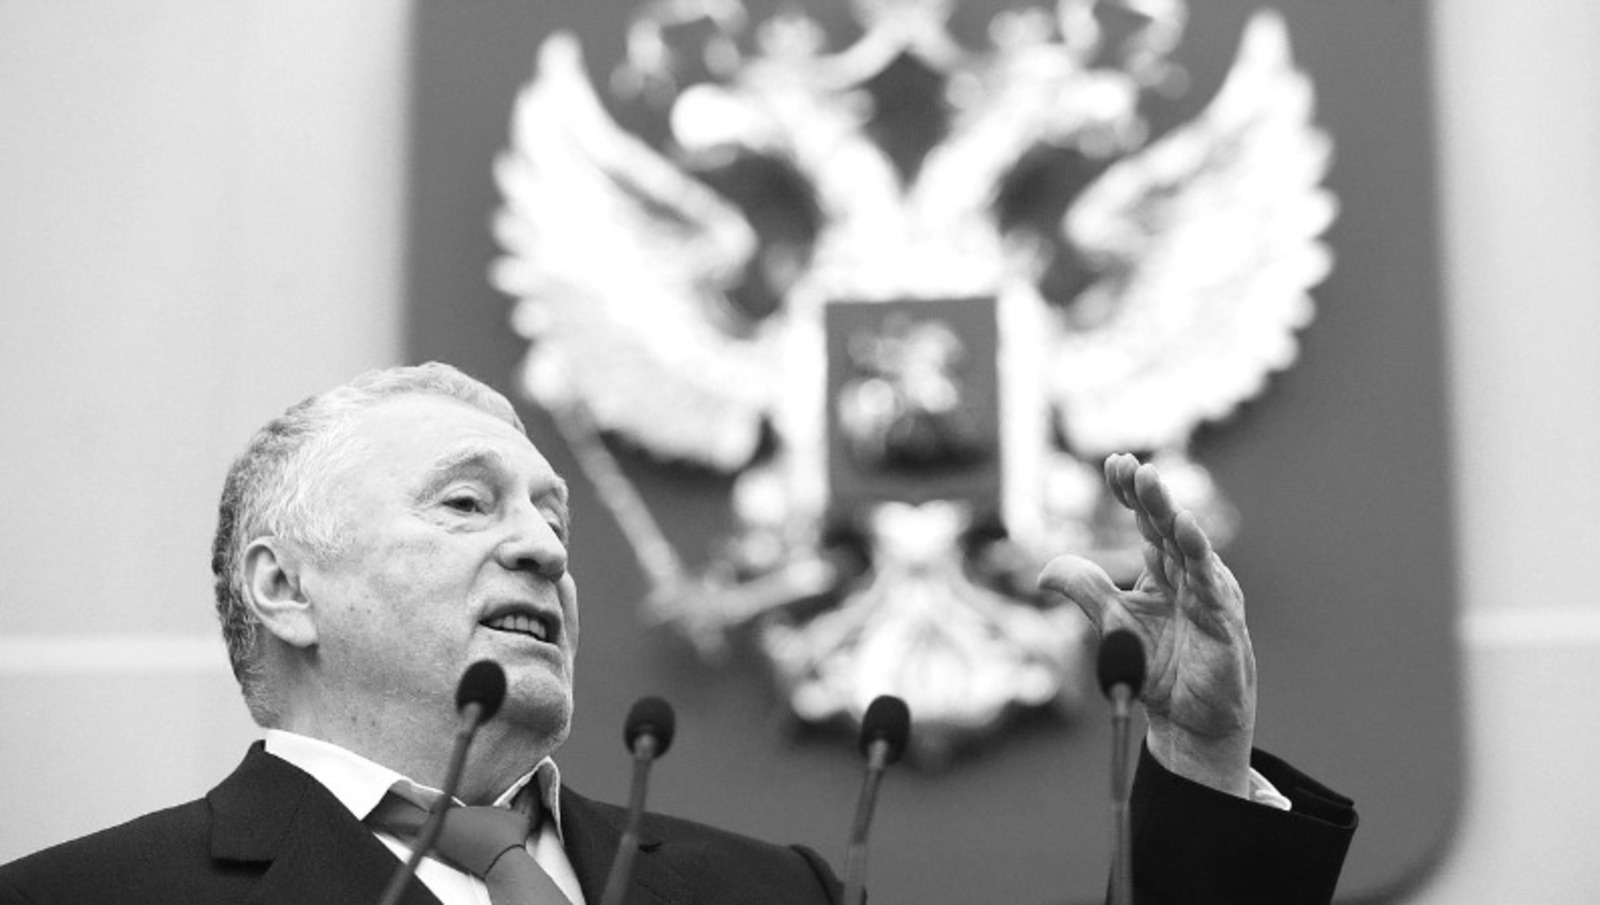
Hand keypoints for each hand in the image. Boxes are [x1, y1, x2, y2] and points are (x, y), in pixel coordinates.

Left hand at [1039, 453, 1255, 796]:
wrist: (1190, 722)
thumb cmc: (1160, 670)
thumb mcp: (1114, 626)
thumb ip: (1086, 592)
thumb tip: (1044, 571)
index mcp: (1163, 572)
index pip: (1146, 522)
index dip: (1131, 494)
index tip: (1113, 464)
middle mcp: (1188, 576)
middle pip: (1166, 525)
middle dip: (1148, 494)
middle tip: (1130, 464)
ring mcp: (1209, 595)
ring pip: (1189, 545)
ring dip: (1170, 512)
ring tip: (1151, 482)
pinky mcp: (1224, 621)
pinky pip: (1211, 582)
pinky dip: (1199, 555)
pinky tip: (1186, 529)